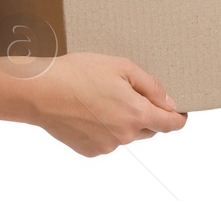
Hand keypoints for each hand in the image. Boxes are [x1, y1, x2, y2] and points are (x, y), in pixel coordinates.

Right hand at [24, 52, 187, 155]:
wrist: (40, 92)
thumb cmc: (78, 74)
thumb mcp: (121, 67)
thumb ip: (151, 86)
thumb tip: (169, 103)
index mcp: (137, 115)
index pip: (171, 125)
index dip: (179, 118)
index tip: (180, 113)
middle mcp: (125, 136)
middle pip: (149, 130)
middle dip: (147, 115)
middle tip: (129, 95)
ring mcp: (107, 146)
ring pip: (126, 135)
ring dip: (122, 121)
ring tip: (100, 99)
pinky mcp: (90, 151)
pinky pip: (107, 141)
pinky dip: (104, 129)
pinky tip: (88, 112)